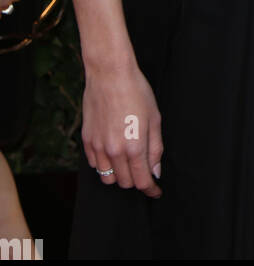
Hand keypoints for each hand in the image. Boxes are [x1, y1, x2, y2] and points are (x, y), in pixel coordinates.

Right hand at [82, 62, 162, 197]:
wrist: (109, 74)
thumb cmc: (136, 91)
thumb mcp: (155, 118)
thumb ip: (155, 148)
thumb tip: (155, 171)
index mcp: (134, 146)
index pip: (142, 181)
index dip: (151, 189)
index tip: (155, 191)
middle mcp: (114, 151)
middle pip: (125, 182)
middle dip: (137, 179)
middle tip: (144, 167)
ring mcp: (98, 147)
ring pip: (108, 177)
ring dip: (119, 174)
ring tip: (127, 160)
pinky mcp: (86, 140)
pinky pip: (95, 165)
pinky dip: (105, 164)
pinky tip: (113, 152)